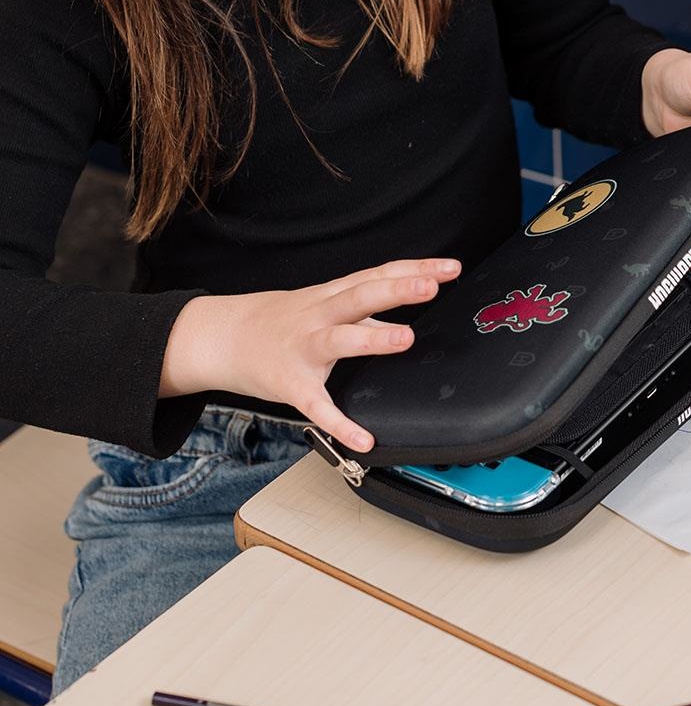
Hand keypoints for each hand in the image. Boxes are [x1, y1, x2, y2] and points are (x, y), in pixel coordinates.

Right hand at [160, 257, 461, 452]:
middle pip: (360, 296)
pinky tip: (364, 438)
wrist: (225, 338)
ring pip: (340, 339)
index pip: (379, 275)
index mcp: (332, 295)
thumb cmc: (283, 321)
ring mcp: (304, 348)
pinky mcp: (291, 385)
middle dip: (396, 289)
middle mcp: (320, 315)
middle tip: (431, 286)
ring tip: (407, 338)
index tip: (450, 267)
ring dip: (373, 337)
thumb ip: (365, 309)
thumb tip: (404, 311)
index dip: (415, 268)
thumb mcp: (324, 305)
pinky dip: (341, 423)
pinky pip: (318, 406)